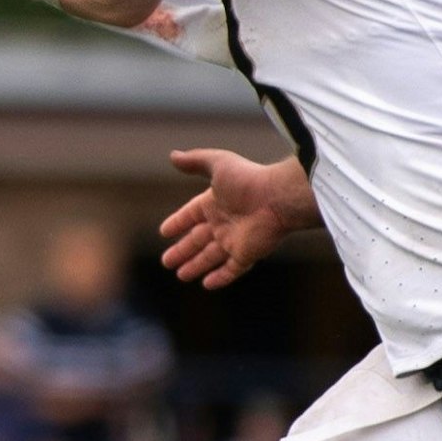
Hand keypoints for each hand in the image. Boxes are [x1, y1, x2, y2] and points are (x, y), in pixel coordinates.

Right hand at [159, 149, 316, 289]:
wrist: (276, 198)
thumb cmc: (247, 179)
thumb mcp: (217, 163)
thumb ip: (195, 161)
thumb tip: (173, 156)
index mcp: (214, 203)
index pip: (191, 215)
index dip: (178, 222)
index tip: (164, 231)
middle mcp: (223, 223)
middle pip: (197, 240)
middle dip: (182, 251)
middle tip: (166, 262)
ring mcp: (235, 240)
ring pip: (210, 257)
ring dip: (195, 266)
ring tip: (180, 275)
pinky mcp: (246, 254)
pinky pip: (231, 270)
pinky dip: (219, 278)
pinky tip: (206, 284)